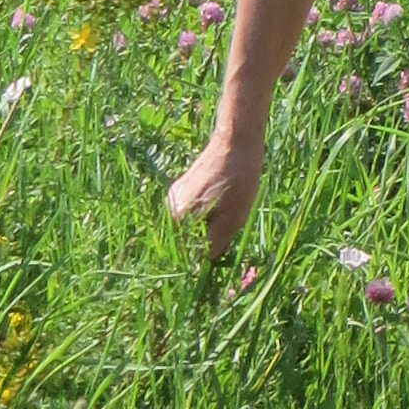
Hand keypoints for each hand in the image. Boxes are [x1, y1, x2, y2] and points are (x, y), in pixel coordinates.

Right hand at [166, 114, 265, 258]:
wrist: (237, 141)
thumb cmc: (238, 181)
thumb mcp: (231, 220)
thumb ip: (213, 246)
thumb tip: (202, 268)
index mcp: (177, 217)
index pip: (185, 252)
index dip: (203, 258)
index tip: (221, 251)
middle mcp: (170, 207)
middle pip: (188, 238)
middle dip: (208, 241)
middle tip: (229, 230)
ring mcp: (176, 196)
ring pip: (193, 225)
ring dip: (210, 228)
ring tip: (230, 213)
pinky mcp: (185, 188)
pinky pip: (194, 212)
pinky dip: (209, 215)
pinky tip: (225, 205)